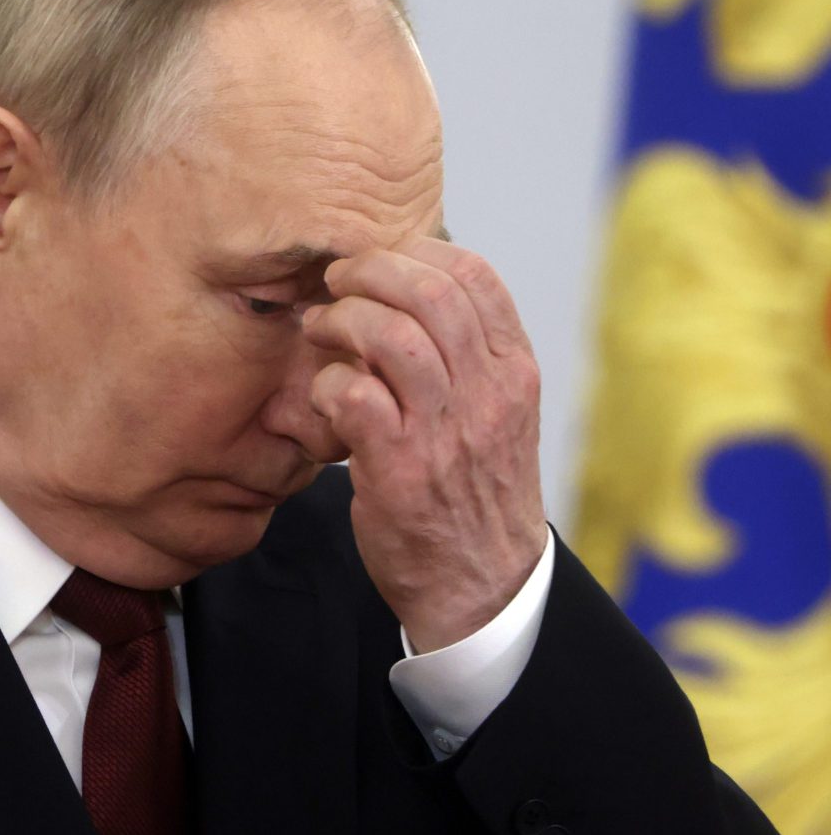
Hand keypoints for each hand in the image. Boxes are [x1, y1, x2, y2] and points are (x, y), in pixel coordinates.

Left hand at [301, 236, 548, 651]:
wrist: (482, 584)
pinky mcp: (399, 470)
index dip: (416, 250)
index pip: (475, 277)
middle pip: (429, 293)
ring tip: (322, 330)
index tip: (379, 259)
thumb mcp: (495, 412)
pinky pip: (354, 395)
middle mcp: (487, 394)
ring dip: (342, 320)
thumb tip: (409, 289)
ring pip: (390, 336)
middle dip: (369, 271)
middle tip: (335, 282)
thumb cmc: (474, 489)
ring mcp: (445, 433)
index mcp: (513, 371)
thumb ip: (465, 354)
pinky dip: (327, 382)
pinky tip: (323, 394)